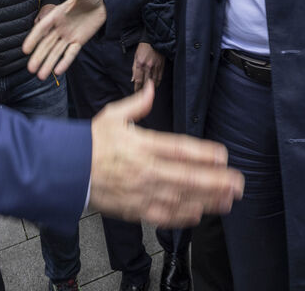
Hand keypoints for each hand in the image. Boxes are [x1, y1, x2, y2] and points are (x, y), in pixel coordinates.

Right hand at [23, 0, 106, 78]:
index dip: (33, 39)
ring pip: (56, 52)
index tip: (25, 50)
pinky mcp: (79, 41)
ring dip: (48, 63)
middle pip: (46, 44)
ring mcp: (68, 36)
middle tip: (30, 69)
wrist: (104, 4)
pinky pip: (71, 53)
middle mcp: (60, 27)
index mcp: (57, 15)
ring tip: (40, 76)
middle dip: (38, 56)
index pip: (42, 28)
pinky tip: (58, 71)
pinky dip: (65, 61)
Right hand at [90, 84, 242, 226]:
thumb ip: (136, 105)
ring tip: (227, 200)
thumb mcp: (111, 116)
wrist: (66, 171)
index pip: (178, 149)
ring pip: (180, 199)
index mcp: (141, 145)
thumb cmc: (90, 143)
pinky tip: (199, 214)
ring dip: (206, 200)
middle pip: (186, 177)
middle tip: (238, 183)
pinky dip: (182, 216)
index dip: (203, 153)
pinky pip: (162, 216)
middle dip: (215, 181)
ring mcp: (140, 192)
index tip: (222, 156)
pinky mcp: (134, 209)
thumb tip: (151, 89)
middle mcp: (144, 170)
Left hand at [131, 42, 163, 90]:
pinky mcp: (162, 66)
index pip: (138, 80)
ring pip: (154, 81)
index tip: (136, 91)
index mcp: (140, 64)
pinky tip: (156, 85)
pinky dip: (158, 82)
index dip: (137, 87)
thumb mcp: (136, 56)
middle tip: (142, 94)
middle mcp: (148, 66)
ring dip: (151, 87)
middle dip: (143, 89)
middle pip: (146, 82)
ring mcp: (156, 66)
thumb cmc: (143, 47)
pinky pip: (160, 77)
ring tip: (149, 91)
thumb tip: (133, 79)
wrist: (155, 39)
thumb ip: (134, 69)